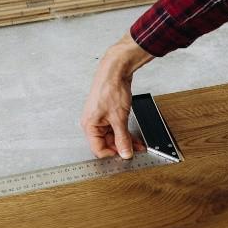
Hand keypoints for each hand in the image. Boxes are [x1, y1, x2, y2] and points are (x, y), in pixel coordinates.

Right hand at [81, 33, 154, 158]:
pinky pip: (116, 128)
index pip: (98, 149)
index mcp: (89, 126)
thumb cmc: (110, 89)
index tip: (125, 156)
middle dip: (121, 148)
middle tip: (134, 152)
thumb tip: (125, 153)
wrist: (115, 70)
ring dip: (125, 141)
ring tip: (137, 146)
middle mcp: (93, 123)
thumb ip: (122, 139)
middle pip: (106, 143)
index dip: (112, 154)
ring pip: (113, 136)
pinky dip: (125, 133)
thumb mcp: (119, 118)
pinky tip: (134, 138)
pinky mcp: (108, 113)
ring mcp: (101, 118)